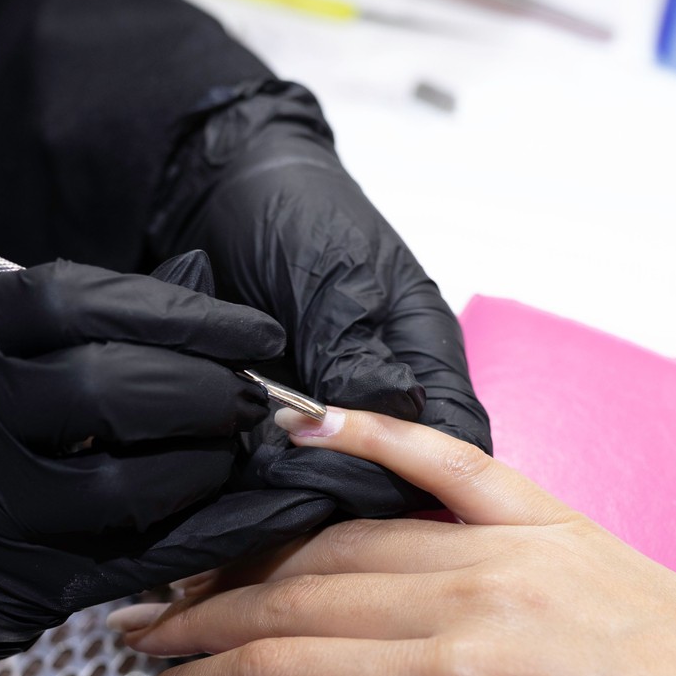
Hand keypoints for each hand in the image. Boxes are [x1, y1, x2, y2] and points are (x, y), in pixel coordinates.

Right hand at [0, 253, 331, 675]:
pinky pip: (141, 557)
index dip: (175, 311)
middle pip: (104, 388)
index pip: (70, 299)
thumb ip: (84, 322)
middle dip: (201, 387)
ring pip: (125, 485)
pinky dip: (217, 532)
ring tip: (237, 451)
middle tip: (251, 397)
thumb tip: (202, 276)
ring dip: (205, 464)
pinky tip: (268, 512)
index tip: (249, 330)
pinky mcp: (22, 586)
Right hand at [101, 406, 675, 675]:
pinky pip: (447, 463)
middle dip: (199, 626)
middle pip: (294, 597)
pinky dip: (372, 437)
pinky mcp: (559, 526)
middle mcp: (478, 594)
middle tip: (134, 650)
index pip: (279, 675)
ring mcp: (520, 547)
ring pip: (346, 538)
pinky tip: (312, 425)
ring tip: (190, 586)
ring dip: (255, 560)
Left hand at [151, 82, 491, 518]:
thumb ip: (356, 348)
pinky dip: (267, 472)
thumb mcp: (333, 276)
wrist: (220, 193)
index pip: (454, 439)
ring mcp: (340, 409)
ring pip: (344, 479)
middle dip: (349, 482)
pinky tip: (235, 466)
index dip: (415, 469)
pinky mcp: (289, 420)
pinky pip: (291, 466)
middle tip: (285, 469)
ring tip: (255, 466)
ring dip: (303, 481)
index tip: (348, 468)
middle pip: (401, 475)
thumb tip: (390, 414)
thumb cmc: (294, 214)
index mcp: (424, 351)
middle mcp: (390, 390)